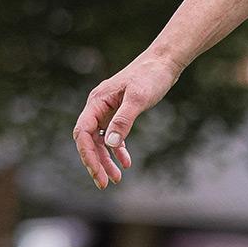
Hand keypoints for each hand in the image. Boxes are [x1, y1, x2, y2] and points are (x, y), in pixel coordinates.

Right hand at [73, 51, 179, 187]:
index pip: (83, 133)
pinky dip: (118, 150)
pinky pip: (113, 136)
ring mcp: (107, 110)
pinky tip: (126, 163)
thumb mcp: (138, 99)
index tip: (97, 174)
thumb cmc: (150, 77)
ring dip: (106, 160)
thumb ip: (124, 120)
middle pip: (89, 140)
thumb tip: (111, 144)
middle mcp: (98, 106)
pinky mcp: (119, 113)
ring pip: (101, 140)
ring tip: (116, 178)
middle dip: (95, 162)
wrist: (163, 63)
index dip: (88, 155)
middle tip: (104, 184)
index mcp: (97, 101)